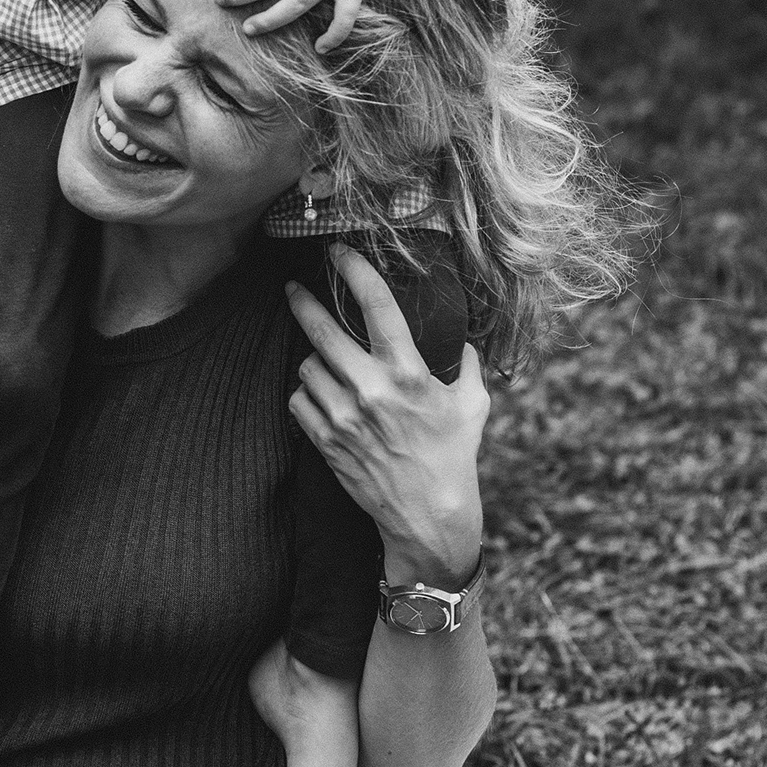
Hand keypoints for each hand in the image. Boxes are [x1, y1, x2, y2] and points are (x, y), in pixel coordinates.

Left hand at [287, 247, 487, 581]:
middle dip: (303, 303)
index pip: (376, 305)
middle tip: (294, 289)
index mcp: (409, 373)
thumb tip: (463, 340)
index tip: (337, 251)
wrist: (428, 516)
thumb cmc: (454, 456)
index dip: (353, 269)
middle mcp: (371, 390)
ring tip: (326, 362)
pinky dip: (306, 394)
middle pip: (321, 330)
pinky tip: (321, 395)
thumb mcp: (472, 405)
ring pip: (307, 367)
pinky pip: (299, 401)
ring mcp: (343, 417)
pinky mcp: (325, 442)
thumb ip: (467, 365)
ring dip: (314, 359)